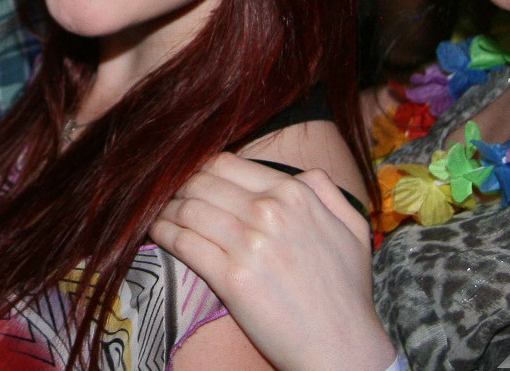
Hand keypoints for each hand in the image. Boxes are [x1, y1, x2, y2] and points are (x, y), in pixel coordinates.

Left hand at [151, 153, 395, 370]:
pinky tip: (157, 233)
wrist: (342, 347)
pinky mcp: (232, 279)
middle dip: (179, 187)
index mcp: (294, 194)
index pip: (227, 164)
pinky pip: (184, 242)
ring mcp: (249, 244)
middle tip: (167, 197)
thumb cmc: (348, 292)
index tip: (191, 182)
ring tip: (158, 215)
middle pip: (201, 182)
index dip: (202, 170)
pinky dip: (163, 233)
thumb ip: (325, 191)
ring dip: (166, 209)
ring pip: (188, 209)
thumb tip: (302, 174)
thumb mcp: (352, 227)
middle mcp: (270, 212)